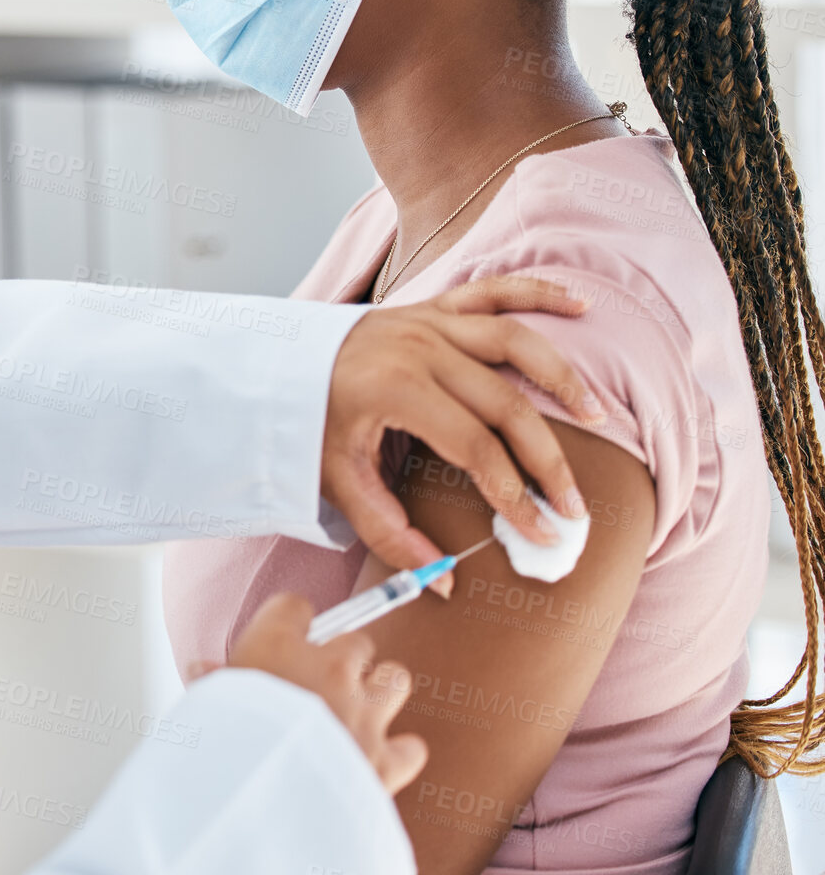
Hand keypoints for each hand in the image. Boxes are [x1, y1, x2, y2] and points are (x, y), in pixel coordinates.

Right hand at [191, 593, 426, 794]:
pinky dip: (399, 752)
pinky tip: (380, 757)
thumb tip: (201, 669)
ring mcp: (362, 712)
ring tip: (358, 710)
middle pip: (355, 640)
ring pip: (394, 679)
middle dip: (343, 659)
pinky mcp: (384, 759)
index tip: (286, 639)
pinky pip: (410, 746)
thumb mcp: (205, 704)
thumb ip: (212, 682)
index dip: (290, 623)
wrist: (258, 801)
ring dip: (380, 692)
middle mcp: (328, 668)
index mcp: (277, 646)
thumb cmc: (221, 743)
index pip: (293, 606)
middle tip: (322, 684)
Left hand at [324, 276, 599, 578]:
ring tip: (599, 418)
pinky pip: (494, 292)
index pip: (475, 448)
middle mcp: (418, 348)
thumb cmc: (307, 422)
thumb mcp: (336, 483)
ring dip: (561, 377)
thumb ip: (388, 534)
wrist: (275, 360)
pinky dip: (539, 292)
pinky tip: (581, 305)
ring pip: (514, 342)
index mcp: (395, 389)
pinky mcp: (431, 306)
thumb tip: (442, 583)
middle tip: (574, 506)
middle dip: (547, 460)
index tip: (540, 533)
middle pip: (505, 403)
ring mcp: (427, 320)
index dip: (513, 495)